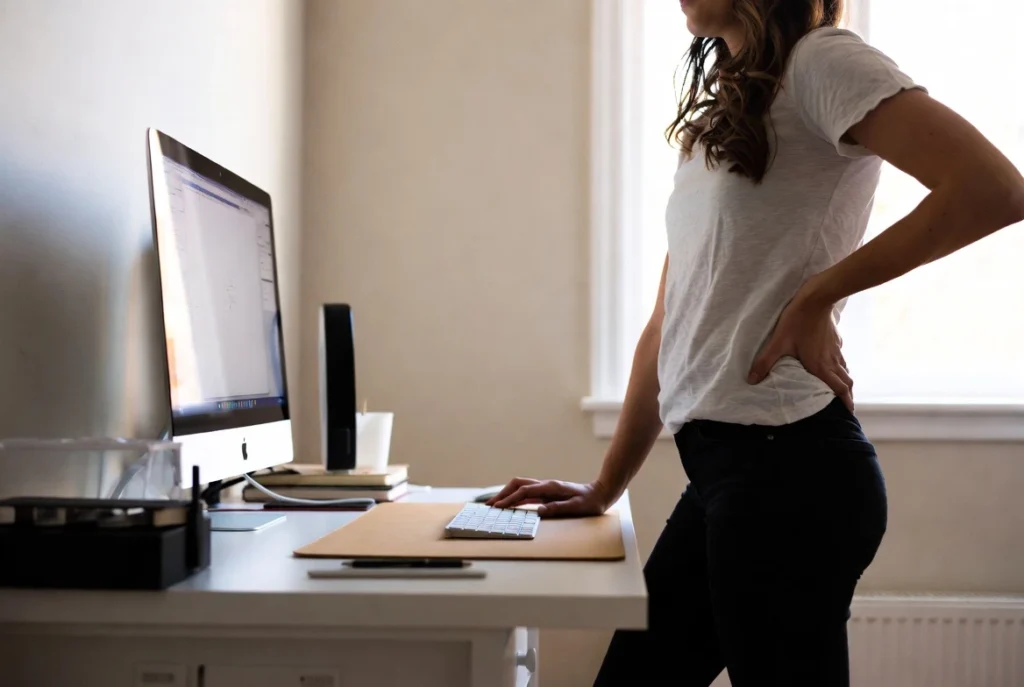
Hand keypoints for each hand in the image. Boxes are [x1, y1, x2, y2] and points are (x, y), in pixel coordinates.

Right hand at [485, 477, 612, 517]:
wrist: (600, 493)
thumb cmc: (590, 502)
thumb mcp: (577, 507)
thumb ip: (559, 508)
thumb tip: (539, 510)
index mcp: (550, 488)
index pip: (524, 492)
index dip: (509, 500)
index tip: (498, 507)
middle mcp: (545, 485)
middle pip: (517, 484)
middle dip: (502, 494)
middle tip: (489, 505)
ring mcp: (545, 488)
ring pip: (519, 486)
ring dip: (506, 494)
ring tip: (494, 504)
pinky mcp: (546, 492)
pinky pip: (525, 492)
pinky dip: (514, 497)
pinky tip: (509, 504)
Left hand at [747, 285, 854, 411]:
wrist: (817, 298)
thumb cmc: (798, 320)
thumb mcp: (778, 342)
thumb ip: (765, 362)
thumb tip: (752, 379)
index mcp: (821, 366)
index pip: (839, 388)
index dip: (846, 402)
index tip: (849, 413)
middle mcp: (831, 360)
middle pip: (846, 382)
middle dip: (847, 395)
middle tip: (846, 405)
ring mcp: (835, 349)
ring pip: (845, 369)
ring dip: (844, 381)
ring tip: (840, 388)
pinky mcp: (835, 339)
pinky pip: (840, 357)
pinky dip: (840, 366)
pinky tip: (833, 363)